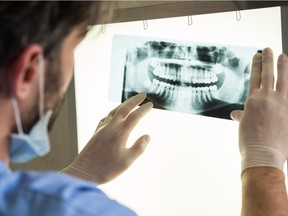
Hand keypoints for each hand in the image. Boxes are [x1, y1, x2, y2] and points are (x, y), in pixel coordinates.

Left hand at [61, 93, 152, 183]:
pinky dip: (113, 112)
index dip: (144, 109)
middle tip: (143, 94)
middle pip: (124, 108)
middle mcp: (110, 127)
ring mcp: (102, 128)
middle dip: (134, 100)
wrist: (83, 172)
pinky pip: (106, 117)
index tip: (151, 105)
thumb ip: (139, 147)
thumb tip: (147, 136)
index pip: (135, 116)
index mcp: (120, 133)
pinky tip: (114, 114)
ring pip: (114, 111)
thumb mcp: (127, 161)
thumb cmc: (106, 169)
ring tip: (131, 101)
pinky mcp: (96, 132)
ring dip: (124, 104)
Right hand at [230, 48, 287, 172]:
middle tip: (269, 49)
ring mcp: (281, 103)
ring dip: (284, 66)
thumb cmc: (250, 141)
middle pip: (268, 74)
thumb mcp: (242, 126)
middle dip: (268, 59)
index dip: (256, 65)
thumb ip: (241, 116)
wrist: (264, 154)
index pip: (254, 77)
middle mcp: (266, 98)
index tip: (257, 56)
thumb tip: (236, 114)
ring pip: (283, 79)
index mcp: (252, 100)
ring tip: (284, 56)